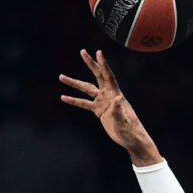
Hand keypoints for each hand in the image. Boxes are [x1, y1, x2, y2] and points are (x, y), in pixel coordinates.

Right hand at [58, 50, 161, 165]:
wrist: (132, 140)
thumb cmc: (131, 132)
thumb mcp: (124, 122)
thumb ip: (119, 111)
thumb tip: (117, 99)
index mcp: (116, 95)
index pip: (108, 77)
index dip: (103, 65)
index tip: (98, 52)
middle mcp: (109, 96)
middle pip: (98, 76)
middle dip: (90, 64)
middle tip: (82, 51)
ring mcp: (103, 102)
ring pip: (86, 89)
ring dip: (74, 83)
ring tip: (61, 76)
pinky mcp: (99, 111)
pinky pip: (84, 104)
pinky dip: (74, 100)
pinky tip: (63, 97)